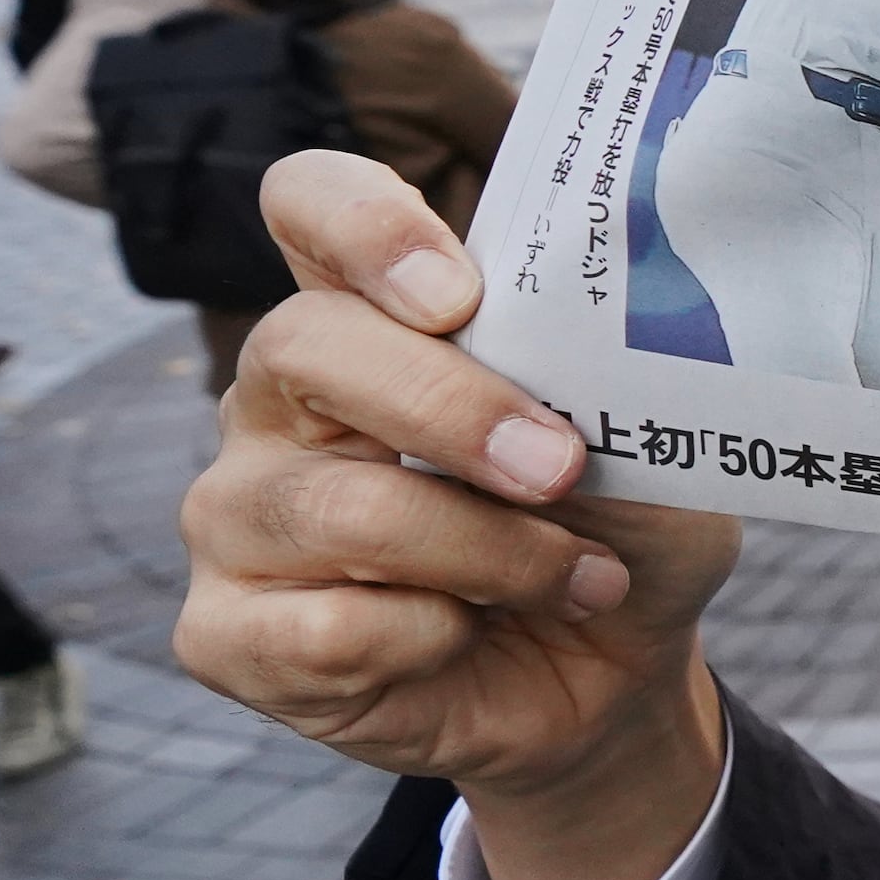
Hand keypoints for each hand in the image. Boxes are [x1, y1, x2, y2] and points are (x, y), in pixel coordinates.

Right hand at [176, 151, 741, 879]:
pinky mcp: (228, 633)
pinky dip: (427, 639)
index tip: (456, 293)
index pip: (311, 204)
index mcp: (376, 313)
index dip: (361, 223)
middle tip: (562, 467)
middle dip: (452, 408)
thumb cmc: (620, 527)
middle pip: (306, 343)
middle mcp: (282, 398)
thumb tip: (595, 345)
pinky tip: (466, 638)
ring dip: (484, 550)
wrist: (615, 674)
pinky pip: (317, 628)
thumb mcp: (651, 438)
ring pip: (332, 507)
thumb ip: (608, 376)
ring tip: (578, 578)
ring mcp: (239, 513)